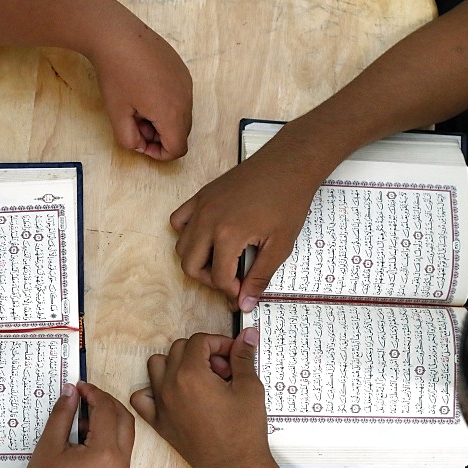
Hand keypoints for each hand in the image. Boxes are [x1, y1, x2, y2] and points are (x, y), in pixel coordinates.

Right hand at [8, 381, 134, 467]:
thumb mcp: (50, 444)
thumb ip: (63, 413)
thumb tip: (71, 390)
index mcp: (105, 454)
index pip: (107, 412)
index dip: (94, 394)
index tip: (79, 386)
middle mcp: (121, 466)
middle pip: (125, 422)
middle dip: (108, 404)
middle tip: (86, 396)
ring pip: (125, 439)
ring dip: (109, 423)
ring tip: (80, 422)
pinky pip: (120, 457)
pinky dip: (109, 442)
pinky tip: (85, 442)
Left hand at [87, 15, 191, 160]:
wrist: (117, 37)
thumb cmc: (116, 74)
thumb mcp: (117, 115)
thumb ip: (129, 139)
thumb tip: (140, 145)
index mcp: (171, 113)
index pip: (178, 149)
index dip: (160, 154)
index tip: (142, 144)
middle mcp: (185, 99)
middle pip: (181, 133)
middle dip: (160, 136)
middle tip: (136, 124)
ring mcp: (186, 83)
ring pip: (181, 115)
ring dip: (163, 120)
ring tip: (138, 105)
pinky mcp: (182, 71)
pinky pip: (181, 97)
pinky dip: (167, 103)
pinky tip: (145, 90)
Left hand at [130, 329, 281, 467]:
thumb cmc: (244, 432)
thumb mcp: (249, 388)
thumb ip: (243, 357)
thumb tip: (247, 335)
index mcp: (191, 375)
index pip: (199, 341)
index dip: (219, 343)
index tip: (233, 354)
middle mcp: (170, 386)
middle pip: (178, 349)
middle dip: (202, 353)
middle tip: (223, 370)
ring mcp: (161, 405)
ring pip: (157, 366)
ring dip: (177, 364)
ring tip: (201, 379)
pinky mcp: (159, 422)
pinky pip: (142, 398)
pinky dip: (154, 390)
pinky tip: (176, 395)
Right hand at [170, 141, 313, 309]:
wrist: (288, 164)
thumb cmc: (288, 201)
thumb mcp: (280, 245)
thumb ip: (259, 277)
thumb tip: (246, 303)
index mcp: (228, 235)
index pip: (219, 277)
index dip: (231, 292)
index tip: (242, 296)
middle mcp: (208, 221)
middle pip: (190, 265)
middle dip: (209, 280)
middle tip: (231, 281)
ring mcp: (201, 207)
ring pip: (181, 246)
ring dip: (197, 260)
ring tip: (220, 261)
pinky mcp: (202, 196)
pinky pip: (179, 220)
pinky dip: (187, 234)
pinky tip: (208, 237)